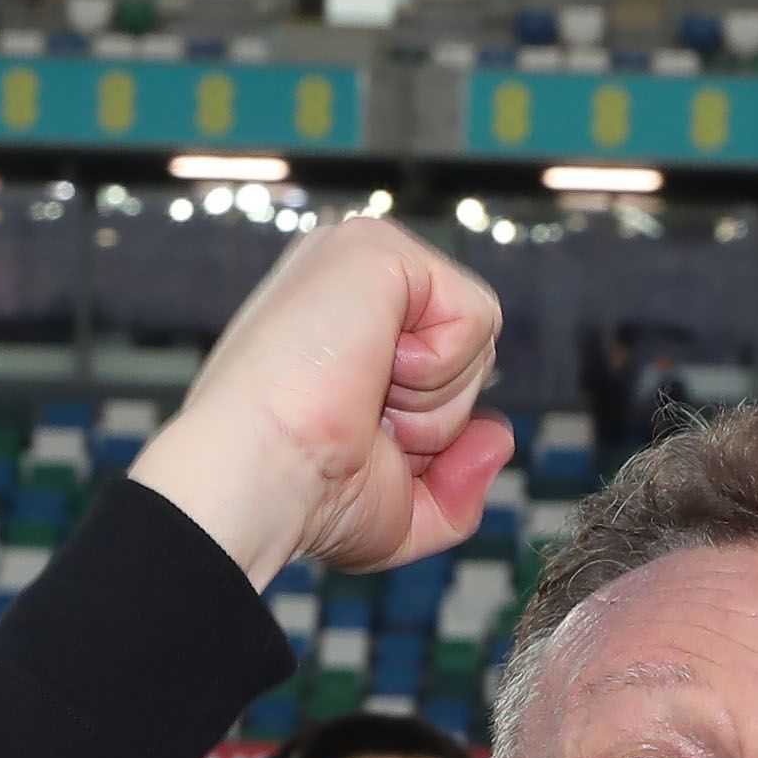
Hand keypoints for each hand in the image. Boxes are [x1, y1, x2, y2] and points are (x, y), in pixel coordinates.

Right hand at [127, 219, 514, 586]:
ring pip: (479, 342)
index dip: (426, 433)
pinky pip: (477, 315)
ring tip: (360, 398)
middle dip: (436, 418)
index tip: (357, 447)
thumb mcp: (402, 511)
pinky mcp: (377, 246)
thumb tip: (499, 434)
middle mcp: (352, 285)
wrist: (258, 477)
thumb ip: (460, 484)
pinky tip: (372, 369)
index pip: (446, 375)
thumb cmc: (305, 497)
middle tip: (362, 424)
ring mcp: (361, 256)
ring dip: (434, 401)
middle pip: (472, 358)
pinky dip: (438, 369)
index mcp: (348, 331)